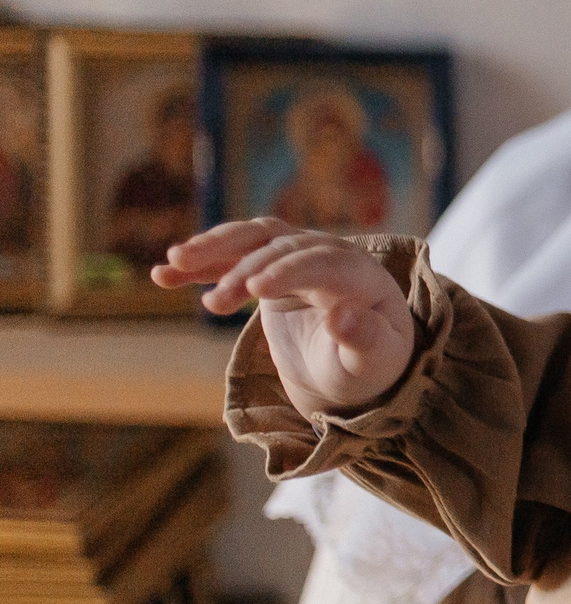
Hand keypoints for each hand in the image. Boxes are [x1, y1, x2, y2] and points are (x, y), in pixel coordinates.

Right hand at [153, 220, 415, 417]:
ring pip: (253, 239)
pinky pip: (231, 257)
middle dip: (244, 270)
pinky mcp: (270, 268)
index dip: (289, 272)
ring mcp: (298, 257)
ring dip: (213, 249)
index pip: (323, 262)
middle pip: (281, 246)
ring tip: (173, 264)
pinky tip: (163, 275)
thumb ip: (365, 339)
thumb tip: (343, 317)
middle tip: (214, 305)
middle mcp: (330, 255)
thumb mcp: (373, 362)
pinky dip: (200, 264)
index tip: (254, 289)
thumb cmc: (369, 365)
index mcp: (362, 276)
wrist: (356, 362)